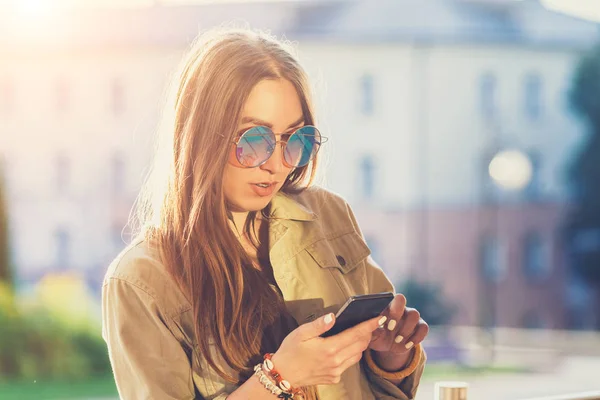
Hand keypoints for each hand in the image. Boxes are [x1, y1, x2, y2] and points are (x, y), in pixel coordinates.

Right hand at [271, 312, 385, 386]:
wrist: (283, 374)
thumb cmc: (290, 350)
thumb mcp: (301, 333)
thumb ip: (319, 325)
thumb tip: (333, 316)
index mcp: (329, 348)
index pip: (356, 334)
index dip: (369, 326)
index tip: (379, 319)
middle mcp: (336, 362)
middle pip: (360, 345)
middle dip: (368, 334)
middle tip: (371, 324)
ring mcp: (336, 372)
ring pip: (357, 356)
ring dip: (361, 345)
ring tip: (361, 334)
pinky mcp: (334, 378)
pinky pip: (349, 364)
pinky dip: (352, 355)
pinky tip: (346, 348)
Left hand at [368, 294, 428, 368]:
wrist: (388, 348)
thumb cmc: (378, 336)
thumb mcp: (371, 334)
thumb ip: (371, 328)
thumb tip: (375, 323)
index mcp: (387, 306)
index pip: (389, 298)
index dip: (388, 308)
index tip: (383, 322)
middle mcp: (399, 308)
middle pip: (402, 300)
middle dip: (396, 314)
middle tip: (390, 328)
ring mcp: (411, 317)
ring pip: (414, 314)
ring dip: (406, 329)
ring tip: (397, 340)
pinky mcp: (420, 327)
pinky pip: (424, 328)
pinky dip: (416, 338)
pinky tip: (406, 344)